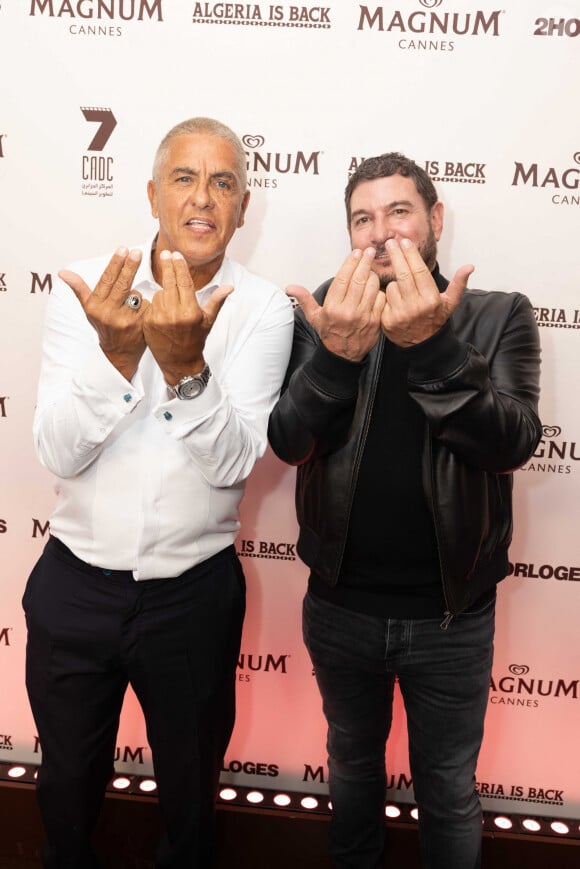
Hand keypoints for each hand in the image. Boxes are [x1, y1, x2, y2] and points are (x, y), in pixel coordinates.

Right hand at [59, 247, 148, 380]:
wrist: (118, 353)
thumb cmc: (103, 325)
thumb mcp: (89, 309)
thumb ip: (79, 289)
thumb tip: (62, 272)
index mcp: (96, 307)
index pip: (106, 280)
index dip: (115, 264)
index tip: (122, 249)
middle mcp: (109, 314)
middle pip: (123, 284)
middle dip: (130, 266)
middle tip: (137, 252)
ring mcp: (126, 320)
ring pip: (137, 295)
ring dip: (136, 295)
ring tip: (130, 307)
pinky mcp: (141, 325)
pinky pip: (147, 305)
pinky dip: (146, 305)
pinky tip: (141, 314)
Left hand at [143, 250, 232, 383]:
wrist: (179, 362)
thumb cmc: (195, 341)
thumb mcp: (208, 321)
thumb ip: (217, 301)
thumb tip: (229, 287)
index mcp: (190, 312)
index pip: (184, 282)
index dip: (180, 267)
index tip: (176, 255)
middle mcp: (174, 314)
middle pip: (169, 282)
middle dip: (168, 267)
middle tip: (166, 254)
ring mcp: (159, 319)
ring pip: (160, 293)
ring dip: (164, 291)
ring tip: (171, 299)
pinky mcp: (148, 323)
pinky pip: (151, 304)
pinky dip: (156, 303)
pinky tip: (162, 309)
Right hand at [287, 247, 385, 361]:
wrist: (344, 356)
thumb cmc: (330, 334)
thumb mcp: (314, 317)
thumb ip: (304, 299)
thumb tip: (290, 288)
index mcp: (332, 308)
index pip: (343, 278)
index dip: (350, 263)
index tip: (356, 253)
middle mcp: (348, 311)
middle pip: (359, 279)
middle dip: (365, 262)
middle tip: (369, 252)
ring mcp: (363, 316)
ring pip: (372, 287)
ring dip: (373, 275)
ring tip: (371, 270)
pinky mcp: (375, 321)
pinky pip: (381, 299)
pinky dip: (380, 291)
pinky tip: (377, 288)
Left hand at [381, 238, 473, 346]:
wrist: (422, 345)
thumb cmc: (435, 319)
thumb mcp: (450, 303)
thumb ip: (459, 284)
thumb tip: (470, 267)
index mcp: (431, 299)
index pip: (419, 270)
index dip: (410, 254)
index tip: (404, 241)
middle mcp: (415, 306)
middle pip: (403, 274)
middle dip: (396, 255)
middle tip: (390, 242)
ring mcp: (400, 314)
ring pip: (392, 286)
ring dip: (394, 281)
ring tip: (400, 285)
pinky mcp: (387, 320)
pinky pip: (384, 299)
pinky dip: (387, 295)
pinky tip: (392, 296)